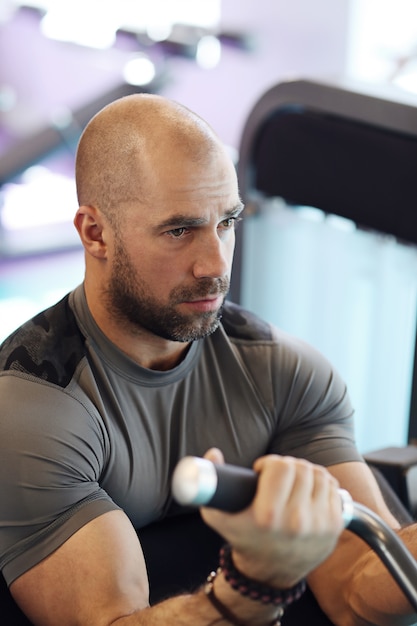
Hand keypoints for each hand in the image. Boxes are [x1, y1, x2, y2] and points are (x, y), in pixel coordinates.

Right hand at [200, 449, 343, 587]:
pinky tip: (307, 491)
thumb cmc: (244, 539)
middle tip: (277, 475)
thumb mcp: (218, 516)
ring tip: (292, 482)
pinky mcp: (335, 526)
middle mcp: (297, 521)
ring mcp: (319, 524)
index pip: (280, 467)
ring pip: (318, 474)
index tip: (262, 471)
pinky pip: (333, 487)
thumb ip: (212, 484)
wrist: (271, 574)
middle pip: (300, 468)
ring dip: (305, 472)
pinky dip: (321, 483)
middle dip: (286, 466)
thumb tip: (213, 453)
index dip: (269, 463)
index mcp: (269, 517)